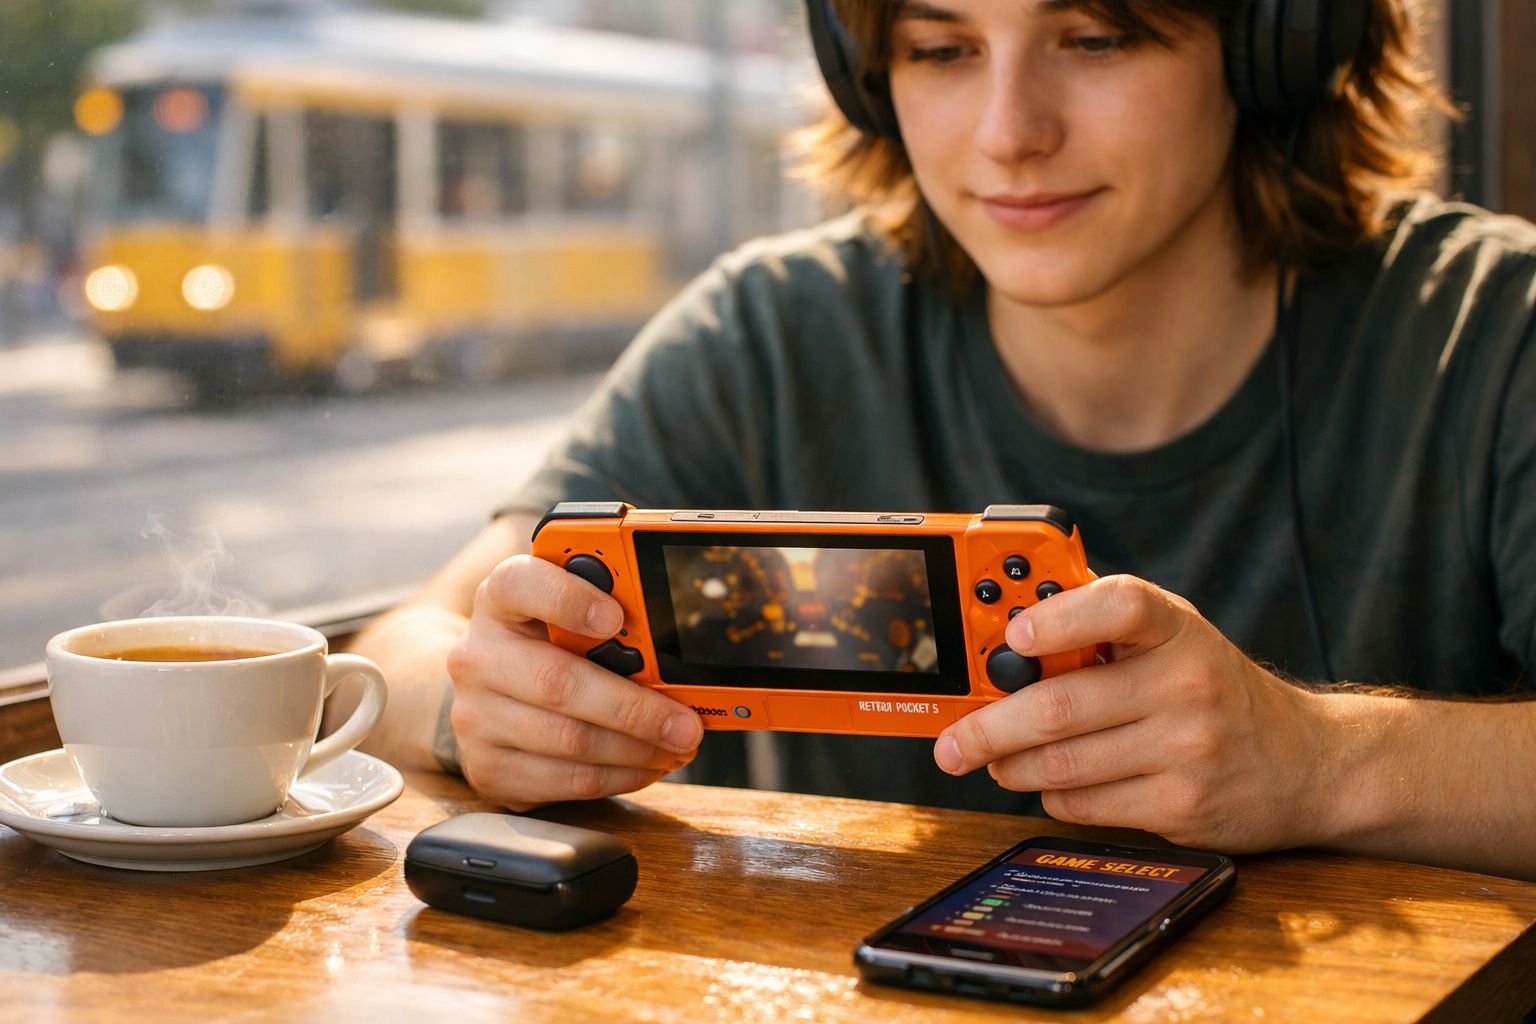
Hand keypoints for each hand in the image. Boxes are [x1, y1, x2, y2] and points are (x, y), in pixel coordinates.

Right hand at [447, 554, 702, 810]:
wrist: (484, 696)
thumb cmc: (542, 646)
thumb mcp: (562, 614)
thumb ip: (605, 615)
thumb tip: (673, 649)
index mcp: (499, 600)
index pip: (521, 584)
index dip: (567, 599)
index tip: (615, 617)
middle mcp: (477, 657)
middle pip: (558, 682)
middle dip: (634, 707)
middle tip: (684, 723)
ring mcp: (476, 718)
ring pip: (570, 740)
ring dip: (636, 749)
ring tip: (677, 747)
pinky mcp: (488, 769)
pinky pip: (566, 780)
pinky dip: (619, 776)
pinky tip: (647, 765)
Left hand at [934, 574, 1332, 851]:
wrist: (1306, 762)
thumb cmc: (1215, 688)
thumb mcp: (1173, 636)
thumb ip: (1100, 619)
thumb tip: (1010, 617)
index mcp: (1177, 629)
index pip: (1119, 605)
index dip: (1058, 619)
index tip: (1013, 635)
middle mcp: (1187, 684)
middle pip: (1058, 705)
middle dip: (988, 726)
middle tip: (953, 740)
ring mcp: (1187, 749)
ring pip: (1061, 763)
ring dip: (1010, 766)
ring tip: (992, 761)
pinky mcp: (1182, 807)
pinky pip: (1083, 804)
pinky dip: (1052, 796)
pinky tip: (1054, 783)